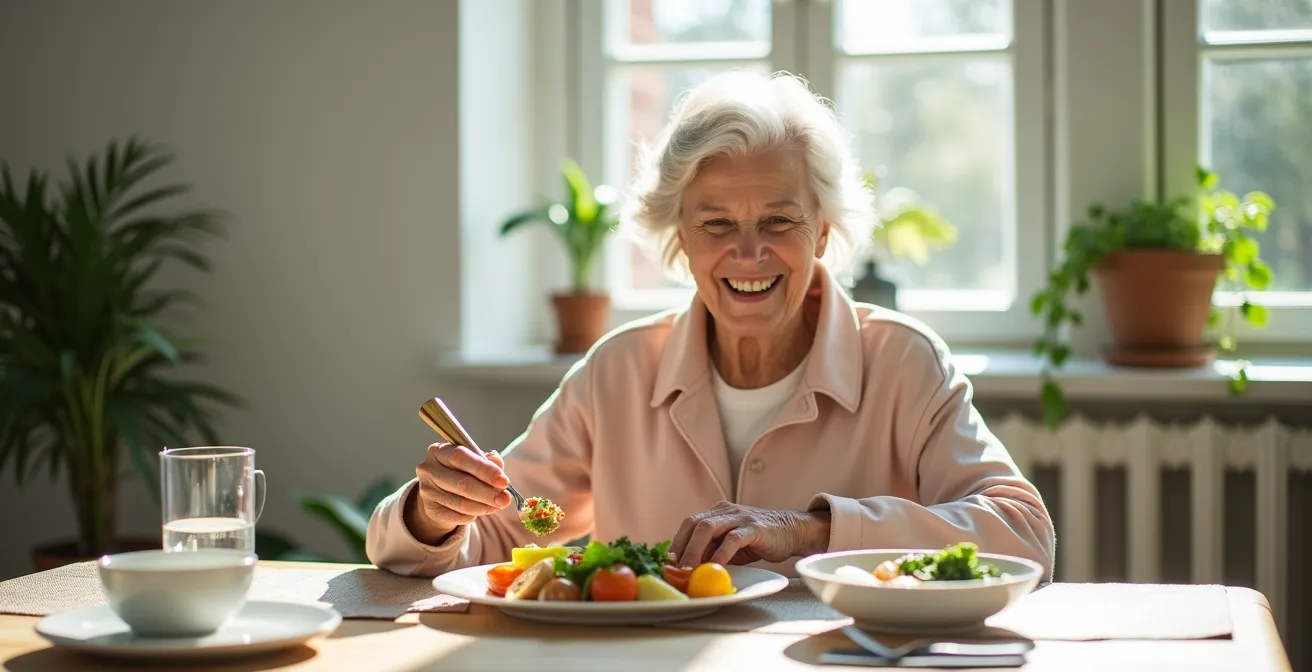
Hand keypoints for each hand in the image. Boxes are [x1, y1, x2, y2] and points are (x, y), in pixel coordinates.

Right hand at [403, 442, 512, 543]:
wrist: (439, 493)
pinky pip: (458, 516)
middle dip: (488, 492)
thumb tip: (498, 463)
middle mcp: (428, 469)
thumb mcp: (473, 461)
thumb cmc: (460, 471)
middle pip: (462, 483)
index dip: (484, 469)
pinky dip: (474, 514)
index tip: (504, 480)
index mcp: (438, 450)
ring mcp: (427, 490)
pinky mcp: (431, 510)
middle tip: (505, 498)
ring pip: (461, 503)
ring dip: (485, 506)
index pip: (460, 457)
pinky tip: (482, 509)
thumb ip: (487, 460)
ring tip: (498, 505)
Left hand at [669, 501, 830, 567]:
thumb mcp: (731, 544)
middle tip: (673, 565)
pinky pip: (733, 539)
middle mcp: (726, 511)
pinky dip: (721, 553)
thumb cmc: (759, 540)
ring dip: (695, 549)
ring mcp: (740, 518)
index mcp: (718, 512)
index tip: (667, 560)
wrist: (792, 531)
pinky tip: (715, 565)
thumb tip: (688, 567)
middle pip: (695, 523)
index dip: (677, 540)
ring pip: (709, 527)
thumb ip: (712, 549)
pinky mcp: (755, 528)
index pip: (690, 522)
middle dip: (681, 544)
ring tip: (688, 568)